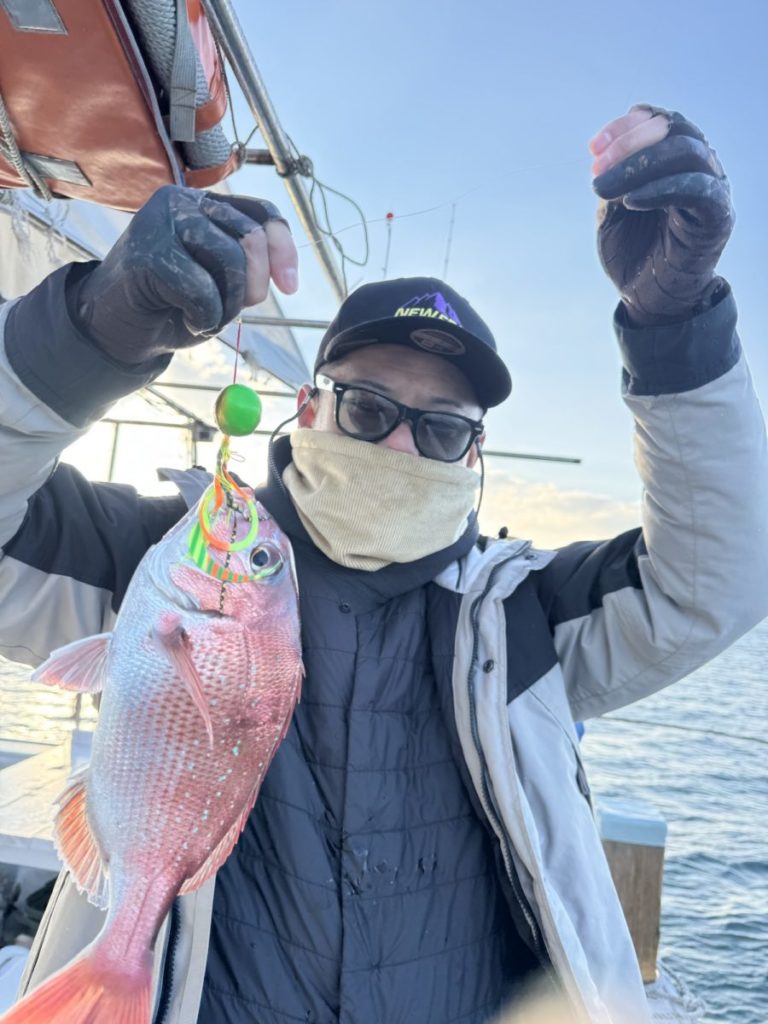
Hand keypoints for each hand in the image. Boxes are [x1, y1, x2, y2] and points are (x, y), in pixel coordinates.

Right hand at [69, 185, 298, 364]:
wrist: (117, 325)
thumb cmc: (172, 303)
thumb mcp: (220, 280)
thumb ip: (248, 265)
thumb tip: (285, 274)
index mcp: (203, 203)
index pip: (262, 212)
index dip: (284, 249)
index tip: (290, 287)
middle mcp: (182, 202)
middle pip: (251, 237)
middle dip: (256, 285)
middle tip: (238, 309)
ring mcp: (161, 222)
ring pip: (231, 261)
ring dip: (230, 305)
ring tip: (208, 316)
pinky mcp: (147, 252)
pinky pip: (203, 291)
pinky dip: (206, 318)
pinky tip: (189, 320)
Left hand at [590, 105, 732, 325]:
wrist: (647, 300)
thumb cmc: (632, 254)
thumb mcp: (611, 212)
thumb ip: (614, 181)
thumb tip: (608, 157)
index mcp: (676, 162)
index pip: (660, 122)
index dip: (625, 128)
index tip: (592, 149)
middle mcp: (700, 168)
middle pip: (674, 129)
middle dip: (629, 143)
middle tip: (596, 169)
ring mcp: (712, 189)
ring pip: (686, 151)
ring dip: (640, 163)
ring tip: (604, 187)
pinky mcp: (718, 216)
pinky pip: (697, 188)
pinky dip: (661, 188)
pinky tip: (630, 202)